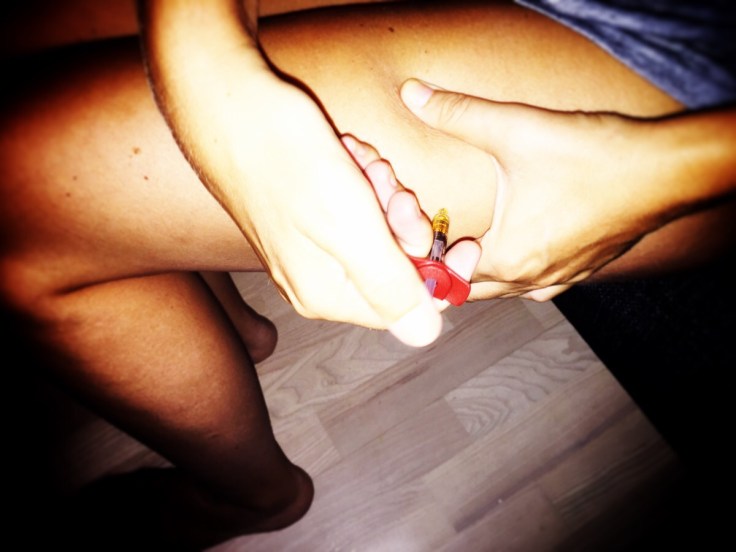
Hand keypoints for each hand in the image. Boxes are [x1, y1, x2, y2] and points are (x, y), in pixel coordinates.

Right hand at [140, 2, 440, 345]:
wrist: (228, 106)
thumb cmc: (284, 160)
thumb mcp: (349, 227)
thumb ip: (388, 285)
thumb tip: (426, 335)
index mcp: (327, 295)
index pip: (408, 306)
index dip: (439, 274)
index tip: (457, 240)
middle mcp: (318, 281)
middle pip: (394, 264)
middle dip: (402, 218)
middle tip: (382, 181)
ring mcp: (310, 250)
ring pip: (379, 230)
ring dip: (381, 190)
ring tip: (356, 160)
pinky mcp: (307, 219)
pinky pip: (356, 208)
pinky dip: (360, 178)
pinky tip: (344, 155)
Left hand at [400, 79, 679, 300]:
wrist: (664, 171)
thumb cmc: (592, 158)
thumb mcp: (514, 130)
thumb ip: (457, 114)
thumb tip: (413, 95)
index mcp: (508, 258)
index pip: (449, 278)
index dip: (430, 257)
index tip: (426, 229)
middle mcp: (533, 279)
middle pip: (475, 290)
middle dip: (453, 268)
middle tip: (442, 237)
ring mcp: (562, 279)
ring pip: (508, 289)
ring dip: (486, 271)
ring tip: (473, 243)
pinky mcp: (584, 270)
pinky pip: (540, 284)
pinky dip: (521, 272)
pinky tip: (521, 247)